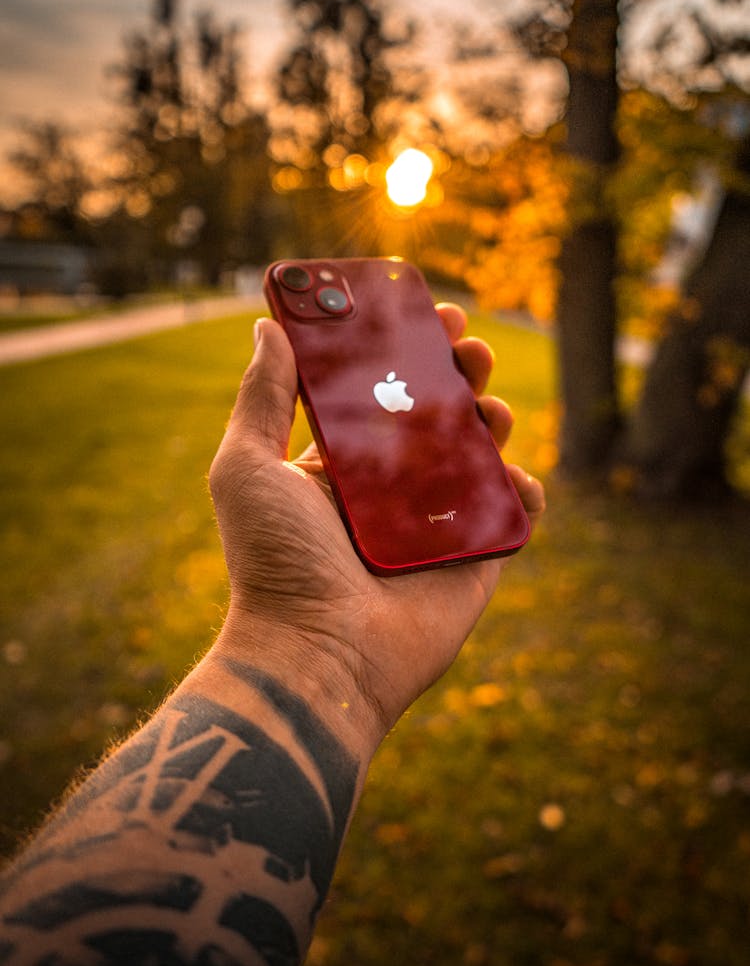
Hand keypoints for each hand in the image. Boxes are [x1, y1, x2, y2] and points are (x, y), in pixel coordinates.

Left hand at [209, 305, 544, 751]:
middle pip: (438, 418)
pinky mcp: (474, 564)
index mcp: (340, 470)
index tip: (425, 311)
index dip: (407, 352)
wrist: (316, 655)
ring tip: (488, 406)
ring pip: (479, 459)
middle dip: (458, 373)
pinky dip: (523, 493)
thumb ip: (261, 396)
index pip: (382, 397)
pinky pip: (512, 518)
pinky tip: (514, 476)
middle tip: (469, 346)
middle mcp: (390, 495)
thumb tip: (268, 328)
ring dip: (492, 421)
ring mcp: (435, 529)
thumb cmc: (274, 562)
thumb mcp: (248, 467)